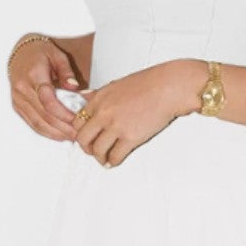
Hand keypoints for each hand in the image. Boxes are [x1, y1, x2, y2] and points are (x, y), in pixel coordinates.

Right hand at [8, 35, 84, 141]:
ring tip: (71, 137)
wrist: (20, 53)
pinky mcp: (17, 106)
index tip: (77, 120)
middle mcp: (22, 89)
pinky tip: (59, 135)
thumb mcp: (57, 55)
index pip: (47, 100)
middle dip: (63, 127)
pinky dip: (46, 131)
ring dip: (55, 133)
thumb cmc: (40, 53)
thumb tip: (75, 88)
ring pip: (37, 122)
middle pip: (44, 115)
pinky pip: (31, 123)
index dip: (63, 113)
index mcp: (33, 75)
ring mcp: (18, 99)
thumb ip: (67, 72)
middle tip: (79, 134)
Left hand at [71, 59, 200, 168]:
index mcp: (99, 99)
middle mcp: (104, 113)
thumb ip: (98, 94)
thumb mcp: (116, 84)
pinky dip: (113, 161)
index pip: (77, 121)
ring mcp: (116, 126)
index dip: (80, 132)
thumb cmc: (148, 83)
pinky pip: (115, 156)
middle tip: (92, 151)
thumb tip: (84, 97)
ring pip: (97, 150)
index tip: (86, 137)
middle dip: (86, 148)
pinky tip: (115, 161)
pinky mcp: (130, 137)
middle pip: (83, 138)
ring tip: (105, 159)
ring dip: (100, 157)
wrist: (168, 87)